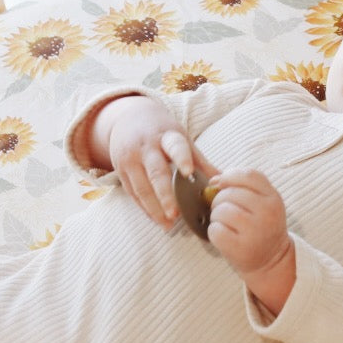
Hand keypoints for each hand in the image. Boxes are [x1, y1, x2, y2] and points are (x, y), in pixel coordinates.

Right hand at [102, 97, 216, 228]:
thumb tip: (222, 180)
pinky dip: (145, 208)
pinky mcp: (121, 171)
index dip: (182, 158)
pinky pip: (133, 194)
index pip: (175, 146)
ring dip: (154, 208)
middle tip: (175, 214)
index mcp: (167, 136)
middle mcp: (146, 147)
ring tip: (167, 224)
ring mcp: (131, 159)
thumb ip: (199, 160)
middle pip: (156, 172)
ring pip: (141, 188)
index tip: (189, 172)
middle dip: (165, 195)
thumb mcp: (180, 137)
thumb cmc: (161, 131)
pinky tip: (156, 219)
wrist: (127, 118)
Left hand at [206, 168, 291, 277]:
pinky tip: (223, 235)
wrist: (271, 259)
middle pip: (230, 193)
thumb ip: (242, 185)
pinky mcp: (241, 248)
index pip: (248, 175)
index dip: (228, 176)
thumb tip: (212, 178)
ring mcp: (254, 231)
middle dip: (219, 200)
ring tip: (224, 223)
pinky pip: (216, 230)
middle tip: (224, 210)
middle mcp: (267, 213)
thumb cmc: (261, 226)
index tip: (219, 183)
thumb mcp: (263, 202)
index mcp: (273, 198)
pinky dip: (213, 231)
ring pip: (221, 211)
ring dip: (216, 216)